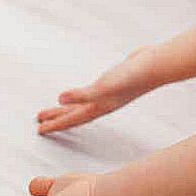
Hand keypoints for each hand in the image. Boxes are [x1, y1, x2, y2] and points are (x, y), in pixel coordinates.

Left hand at [37, 45, 159, 134]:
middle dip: (58, 118)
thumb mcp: (104, 85)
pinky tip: (84, 91)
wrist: (155, 65)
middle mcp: (103, 103)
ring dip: (68, 108)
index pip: (73, 119)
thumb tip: (61, 98)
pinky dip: (83, 94)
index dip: (56, 124)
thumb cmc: (134, 78)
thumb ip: (82, 94)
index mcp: (99, 106)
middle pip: (75, 114)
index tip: (41, 129)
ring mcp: (109, 93)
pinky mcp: (114, 82)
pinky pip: (91, 92)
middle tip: (42, 121)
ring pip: (83, 104)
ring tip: (56, 108)